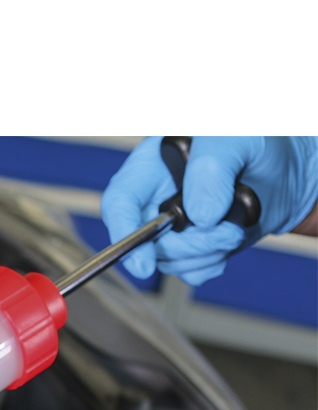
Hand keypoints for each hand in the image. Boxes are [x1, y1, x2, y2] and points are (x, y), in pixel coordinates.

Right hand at [100, 136, 317, 285]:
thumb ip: (213, 169)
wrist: (288, 170)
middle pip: (144, 241)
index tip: (143, 262)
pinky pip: (188, 271)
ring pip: (168, 260)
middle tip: (226, 232)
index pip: (120, 202)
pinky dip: (211, 263)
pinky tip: (228, 240)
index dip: (125, 232)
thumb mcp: (238, 138)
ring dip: (206, 252)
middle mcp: (154, 198)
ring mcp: (169, 226)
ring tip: (235, 227)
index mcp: (152, 165)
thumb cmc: (260, 142)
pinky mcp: (187, 247)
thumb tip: (199, 216)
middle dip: (186, 246)